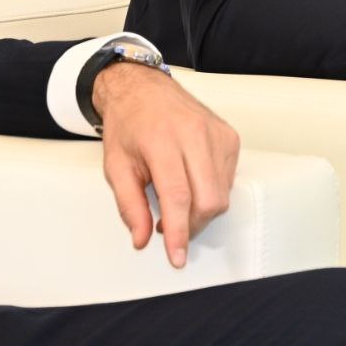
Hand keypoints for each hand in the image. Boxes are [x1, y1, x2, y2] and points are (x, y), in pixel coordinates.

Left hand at [93, 62, 238, 268]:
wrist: (143, 88)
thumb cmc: (128, 126)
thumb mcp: (115, 166)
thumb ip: (129, 206)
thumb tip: (142, 240)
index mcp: (161, 140)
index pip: (177, 196)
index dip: (179, 232)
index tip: (177, 257)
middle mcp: (194, 133)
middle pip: (208, 199)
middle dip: (192, 226)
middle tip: (170, 227)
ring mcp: (216, 133)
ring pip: (222, 194)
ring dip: (200, 210)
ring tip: (177, 201)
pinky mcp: (229, 136)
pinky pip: (228, 180)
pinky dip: (211, 191)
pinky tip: (192, 182)